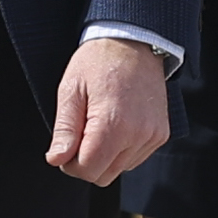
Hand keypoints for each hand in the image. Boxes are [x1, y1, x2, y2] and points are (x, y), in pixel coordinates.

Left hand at [45, 38, 169, 185]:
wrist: (134, 41)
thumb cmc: (98, 62)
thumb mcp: (70, 90)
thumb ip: (64, 129)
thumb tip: (56, 160)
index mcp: (114, 123)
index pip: (88, 170)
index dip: (69, 164)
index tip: (65, 145)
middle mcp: (139, 134)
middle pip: (103, 176)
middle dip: (86, 161)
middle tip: (79, 131)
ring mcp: (153, 136)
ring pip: (119, 169)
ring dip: (104, 156)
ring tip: (98, 122)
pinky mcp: (161, 134)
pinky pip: (134, 159)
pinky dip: (120, 150)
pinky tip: (114, 124)